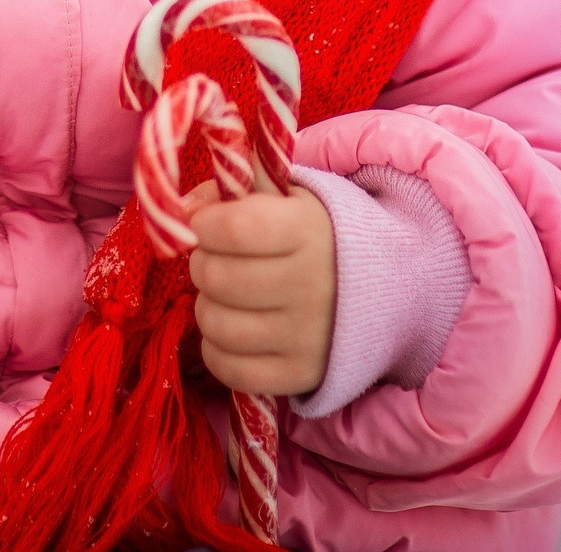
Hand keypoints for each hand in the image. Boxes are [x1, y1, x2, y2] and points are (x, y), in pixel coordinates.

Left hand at [187, 165, 335, 399]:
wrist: (374, 289)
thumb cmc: (312, 235)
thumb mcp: (285, 197)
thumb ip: (235, 186)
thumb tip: (186, 209)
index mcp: (309, 230)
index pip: (233, 228)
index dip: (203, 224)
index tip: (204, 224)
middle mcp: (312, 284)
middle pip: (217, 277)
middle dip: (202, 264)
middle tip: (214, 260)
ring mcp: (307, 335)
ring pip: (216, 324)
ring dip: (207, 307)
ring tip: (223, 296)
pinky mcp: (300, 374)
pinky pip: (229, 368)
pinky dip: (216, 349)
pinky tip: (230, 330)